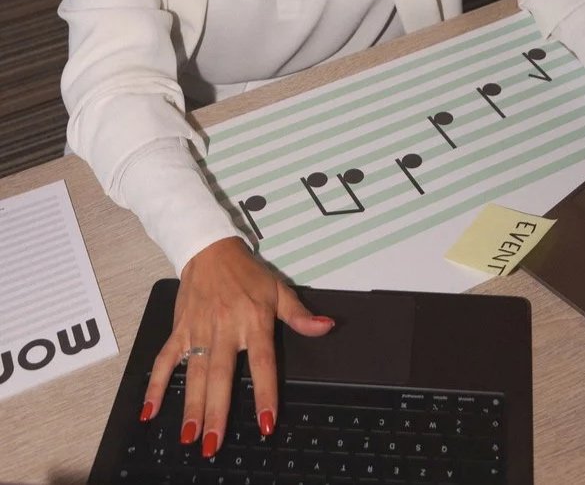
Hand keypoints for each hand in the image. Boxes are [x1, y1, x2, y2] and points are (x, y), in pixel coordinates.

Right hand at [140, 237, 333, 456]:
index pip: (262, 362)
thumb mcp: (279, 290)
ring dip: (190, 406)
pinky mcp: (179, 328)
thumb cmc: (248, 273)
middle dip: (216, 411)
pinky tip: (149, 411)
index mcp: (254, 321)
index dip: (265, 393)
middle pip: (221, 375)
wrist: (210, 248)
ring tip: (188, 436)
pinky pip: (165, 359)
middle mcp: (225, 328)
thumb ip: (300, 315)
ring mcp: (199, 329)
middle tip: (213, 444)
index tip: (266, 423)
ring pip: (194, 373)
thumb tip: (327, 327)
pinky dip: (155, 385)